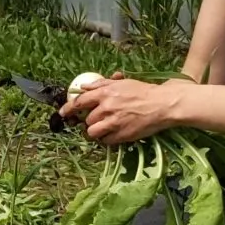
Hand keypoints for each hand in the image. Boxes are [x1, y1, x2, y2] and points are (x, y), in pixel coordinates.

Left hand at [60, 76, 177, 145]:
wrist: (162, 104)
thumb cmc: (143, 91)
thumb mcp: (121, 83)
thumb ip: (100, 84)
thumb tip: (83, 87)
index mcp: (105, 93)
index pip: (79, 102)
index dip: (68, 108)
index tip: (62, 113)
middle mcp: (106, 107)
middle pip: (86, 120)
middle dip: (88, 121)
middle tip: (95, 120)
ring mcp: (113, 123)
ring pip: (92, 132)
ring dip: (95, 131)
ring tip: (102, 129)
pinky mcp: (122, 135)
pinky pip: (105, 141)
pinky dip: (106, 139)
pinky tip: (113, 134)